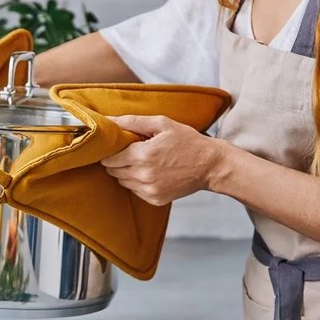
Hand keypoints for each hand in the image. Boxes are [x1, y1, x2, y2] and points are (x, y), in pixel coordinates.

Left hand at [101, 115, 222, 204]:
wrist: (210, 165)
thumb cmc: (187, 141)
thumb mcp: (162, 124)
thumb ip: (133, 121)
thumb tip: (109, 120)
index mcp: (143, 155)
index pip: (109, 158)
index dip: (110, 151)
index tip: (117, 146)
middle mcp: (144, 175)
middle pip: (113, 171)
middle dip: (117, 161)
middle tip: (130, 152)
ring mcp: (150, 190)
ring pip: (122, 182)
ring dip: (126, 172)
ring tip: (143, 162)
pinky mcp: (155, 199)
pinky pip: (135, 191)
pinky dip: (138, 182)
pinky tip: (151, 172)